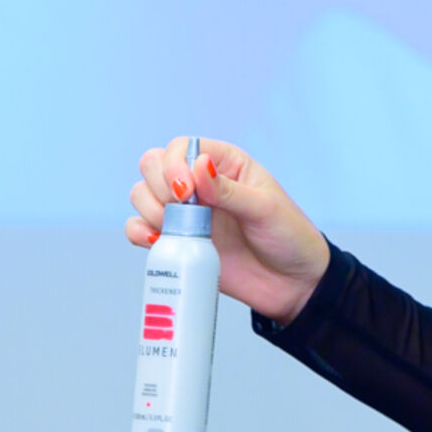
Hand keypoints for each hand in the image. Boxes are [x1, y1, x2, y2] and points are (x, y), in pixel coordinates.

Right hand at [126, 136, 331, 327]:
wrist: (292, 284)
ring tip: (179, 230)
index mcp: (224, 164)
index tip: (186, 192)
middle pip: (153, 166)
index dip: (173, 164)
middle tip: (184, 210)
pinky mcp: (178, 242)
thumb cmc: (289, 237)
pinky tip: (158, 241)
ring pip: (142, 195)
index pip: (181, 148)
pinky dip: (139, 232)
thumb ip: (229, 190)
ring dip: (150, 209)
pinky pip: (140, 229)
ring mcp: (186, 214)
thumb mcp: (265, 210)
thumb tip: (198, 165)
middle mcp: (199, 184)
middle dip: (159, 186)